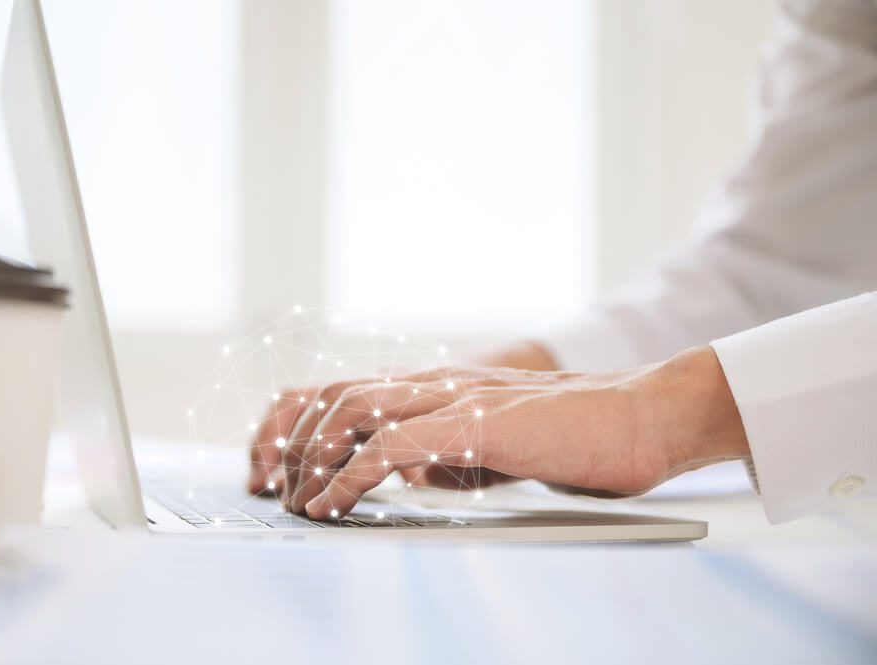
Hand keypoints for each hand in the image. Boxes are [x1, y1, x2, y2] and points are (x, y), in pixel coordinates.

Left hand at [276, 346, 748, 519]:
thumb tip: (410, 472)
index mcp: (440, 387)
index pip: (346, 389)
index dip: (299, 422)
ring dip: (309, 458)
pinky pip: (391, 446)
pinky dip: (350, 476)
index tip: (278, 466)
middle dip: (284, 440)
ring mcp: (454, 398)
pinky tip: (333, 505)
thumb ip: (448, 452)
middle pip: (331, 393)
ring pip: (349, 409)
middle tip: (266, 486)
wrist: (646, 416)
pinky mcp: (475, 425)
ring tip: (295, 501)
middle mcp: (437, 382)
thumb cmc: (581, 435)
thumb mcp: (495, 446)